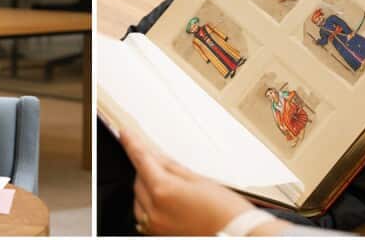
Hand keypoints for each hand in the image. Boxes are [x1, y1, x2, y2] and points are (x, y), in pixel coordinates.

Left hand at [121, 128, 285, 235]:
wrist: (238, 236)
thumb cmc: (226, 212)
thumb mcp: (198, 180)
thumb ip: (172, 167)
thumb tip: (156, 157)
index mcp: (163, 191)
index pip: (141, 159)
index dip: (132, 144)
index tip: (125, 134)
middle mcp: (154, 210)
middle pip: (138, 179)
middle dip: (147, 168)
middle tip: (163, 164)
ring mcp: (155, 225)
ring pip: (139, 197)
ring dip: (147, 186)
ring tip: (172, 187)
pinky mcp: (157, 234)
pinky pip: (143, 214)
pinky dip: (149, 204)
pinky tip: (166, 201)